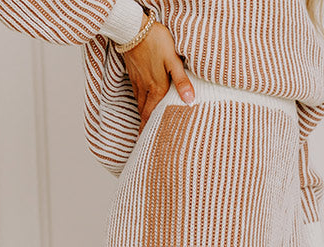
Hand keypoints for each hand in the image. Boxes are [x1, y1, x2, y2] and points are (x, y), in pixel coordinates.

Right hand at [123, 12, 194, 134]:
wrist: (134, 27)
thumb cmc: (157, 41)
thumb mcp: (173, 60)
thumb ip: (181, 81)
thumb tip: (190, 100)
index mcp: (157, 88)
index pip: (153, 114)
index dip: (150, 129)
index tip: (148, 142)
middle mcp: (146, 87)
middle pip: (144, 111)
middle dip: (145, 126)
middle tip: (145, 139)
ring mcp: (137, 80)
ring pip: (139, 102)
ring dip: (142, 115)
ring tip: (144, 125)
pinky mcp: (133, 72)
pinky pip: (135, 92)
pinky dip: (138, 101)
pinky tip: (141, 103)